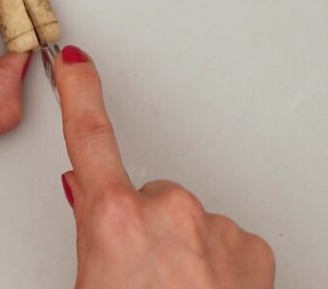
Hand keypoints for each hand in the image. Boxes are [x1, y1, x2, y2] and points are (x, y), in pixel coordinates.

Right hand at [55, 46, 275, 287]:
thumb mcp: (86, 282)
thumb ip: (88, 229)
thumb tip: (84, 191)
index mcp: (114, 219)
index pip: (89, 137)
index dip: (79, 92)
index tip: (75, 61)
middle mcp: (168, 211)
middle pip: (143, 195)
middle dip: (138, 224)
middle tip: (134, 275)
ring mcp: (215, 227)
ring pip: (185, 219)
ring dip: (178, 247)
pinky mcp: (251, 246)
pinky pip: (222, 237)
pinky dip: (214, 260)